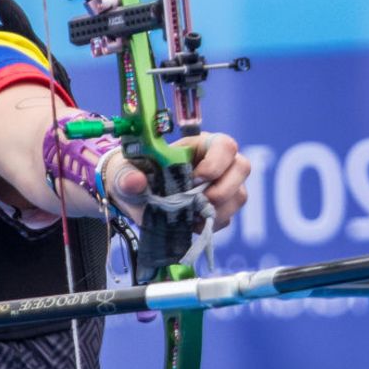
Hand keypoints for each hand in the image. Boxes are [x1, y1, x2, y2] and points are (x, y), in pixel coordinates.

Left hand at [107, 132, 249, 229]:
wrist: (136, 197)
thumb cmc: (136, 174)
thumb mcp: (126, 172)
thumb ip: (128, 175)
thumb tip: (135, 182)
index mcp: (200, 145)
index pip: (225, 145)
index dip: (216, 163)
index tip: (195, 178)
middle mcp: (219, 163)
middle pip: (242, 167)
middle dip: (224, 188)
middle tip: (199, 201)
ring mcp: (224, 185)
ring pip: (239, 195)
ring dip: (218, 209)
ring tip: (191, 214)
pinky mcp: (221, 208)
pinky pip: (228, 217)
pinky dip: (211, 223)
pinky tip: (191, 223)